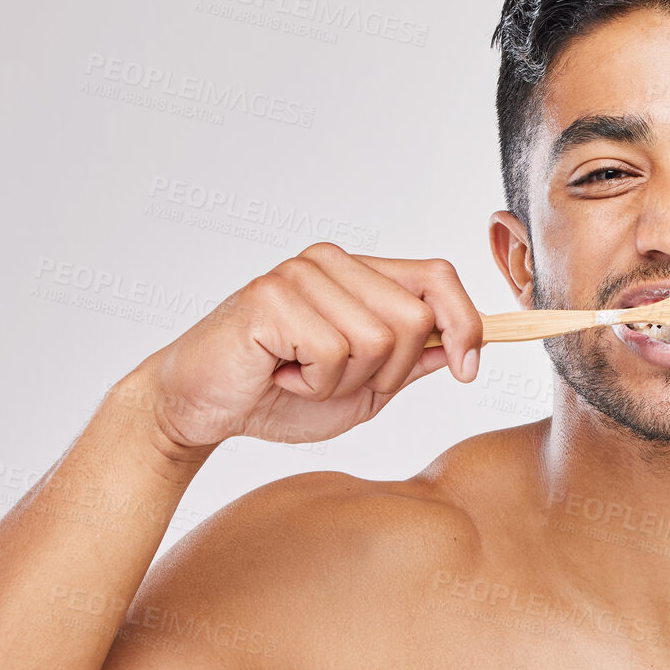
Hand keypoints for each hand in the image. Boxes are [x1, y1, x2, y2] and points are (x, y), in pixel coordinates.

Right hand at [126, 243, 483, 450]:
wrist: (201, 407)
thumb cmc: (276, 394)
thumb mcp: (363, 389)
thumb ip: (408, 364)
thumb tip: (461, 348)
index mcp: (358, 274)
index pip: (437, 276)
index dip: (466, 323)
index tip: (468, 369)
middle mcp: (331, 262)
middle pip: (414, 318)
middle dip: (388, 373)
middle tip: (338, 383)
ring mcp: (301, 274)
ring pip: (376, 340)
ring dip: (344, 382)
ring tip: (302, 378)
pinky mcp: (272, 297)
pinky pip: (332, 352)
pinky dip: (313, 384)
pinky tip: (280, 376)